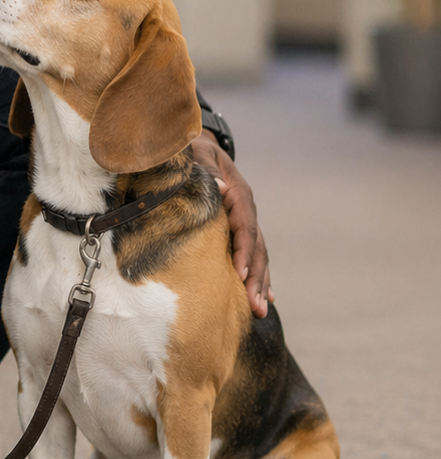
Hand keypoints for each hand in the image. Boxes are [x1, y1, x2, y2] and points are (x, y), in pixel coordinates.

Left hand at [190, 131, 272, 317]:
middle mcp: (245, 209)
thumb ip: (207, 167)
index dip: (244, 250)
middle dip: (256, 276)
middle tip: (255, 306)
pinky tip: (264, 298)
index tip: (239, 273)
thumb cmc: (194, 152)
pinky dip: (259, 276)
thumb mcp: (198, 152)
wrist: (201, 148)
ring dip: (260, 282)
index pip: (245, 225)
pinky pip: (253, 255)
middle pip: (256, 246)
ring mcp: (245, 220)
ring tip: (261, 310)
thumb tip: (220, 187)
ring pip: (258, 255)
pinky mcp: (239, 229)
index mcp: (237, 192)